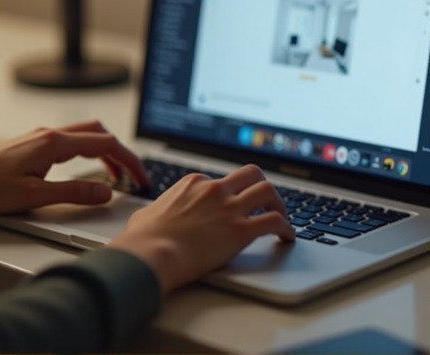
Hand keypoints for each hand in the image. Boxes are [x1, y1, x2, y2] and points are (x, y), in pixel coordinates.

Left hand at [0, 120, 150, 213]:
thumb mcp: (35, 196)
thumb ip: (74, 194)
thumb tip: (105, 192)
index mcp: (53, 143)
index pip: (104, 143)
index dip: (128, 160)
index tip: (141, 177)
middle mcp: (48, 134)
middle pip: (98, 133)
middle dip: (120, 152)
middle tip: (133, 176)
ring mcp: (39, 138)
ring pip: (84, 135)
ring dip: (104, 152)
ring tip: (115, 176)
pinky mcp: (32, 146)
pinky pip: (70, 143)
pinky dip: (87, 153)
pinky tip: (85, 171)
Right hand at [108, 164, 294, 295]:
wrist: (150, 255)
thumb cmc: (143, 239)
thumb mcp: (147, 213)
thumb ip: (160, 210)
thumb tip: (153, 216)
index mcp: (193, 183)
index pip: (221, 181)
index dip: (229, 195)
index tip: (232, 207)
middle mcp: (214, 190)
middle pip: (251, 174)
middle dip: (260, 186)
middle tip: (265, 202)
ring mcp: (229, 208)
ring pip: (268, 191)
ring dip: (278, 203)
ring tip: (281, 217)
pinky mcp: (241, 231)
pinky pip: (275, 221)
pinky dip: (286, 227)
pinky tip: (286, 236)